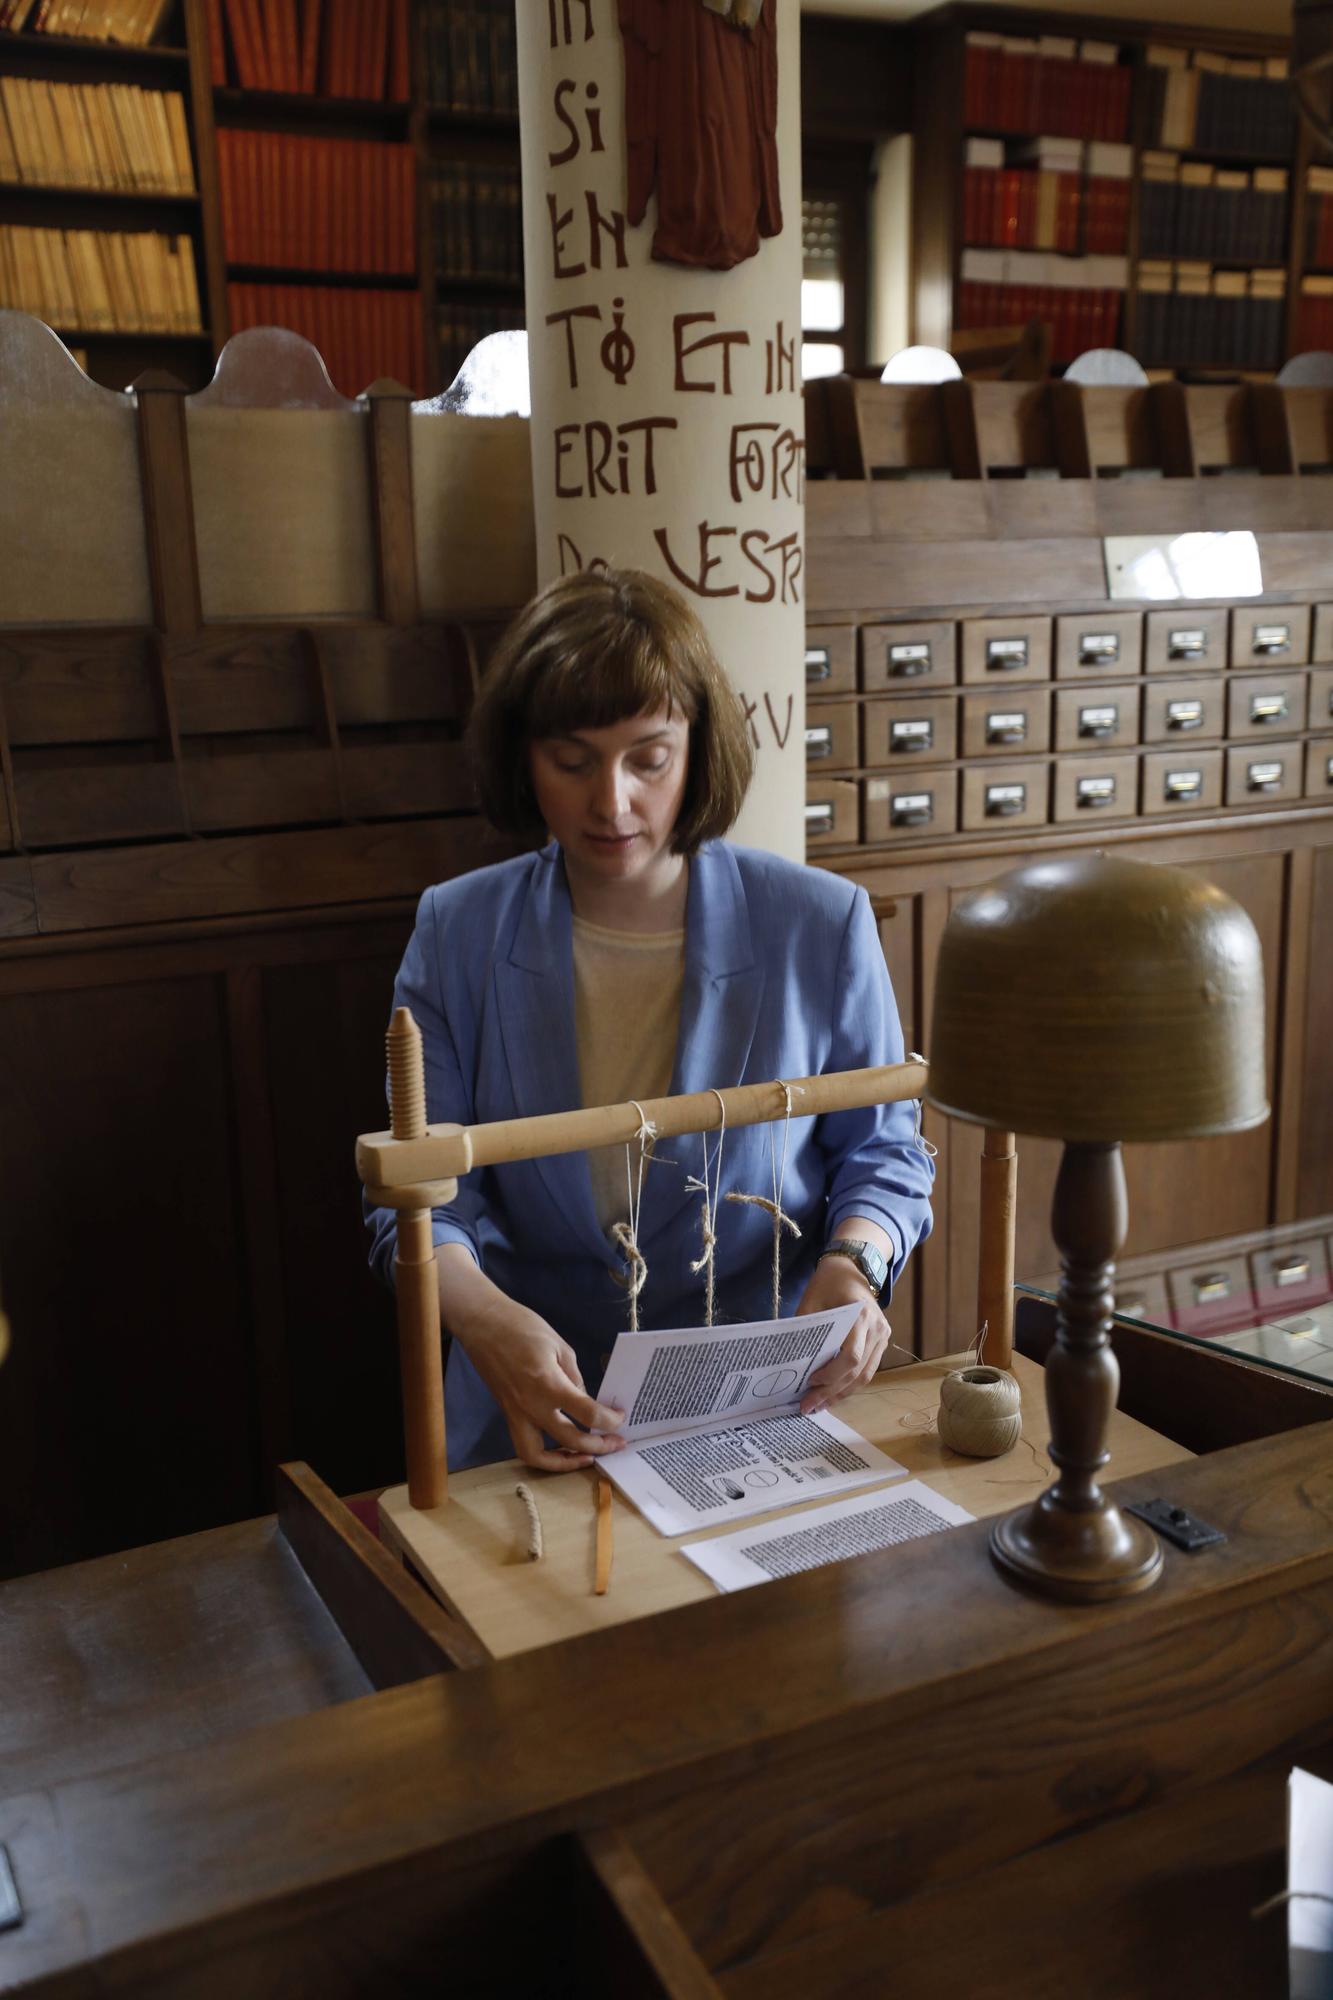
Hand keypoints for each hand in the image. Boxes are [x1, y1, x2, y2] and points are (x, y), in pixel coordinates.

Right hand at [455, 1298, 625, 1472]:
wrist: (482, 1324)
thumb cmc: (522, 1327)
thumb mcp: (559, 1346)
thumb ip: (574, 1377)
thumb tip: (584, 1400)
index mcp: (549, 1384)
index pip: (587, 1413)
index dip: (610, 1419)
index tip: (620, 1416)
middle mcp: (532, 1406)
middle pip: (570, 1439)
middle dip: (599, 1446)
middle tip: (617, 1442)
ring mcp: (516, 1414)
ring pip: (539, 1456)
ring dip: (565, 1463)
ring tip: (586, 1458)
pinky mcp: (507, 1414)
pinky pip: (524, 1445)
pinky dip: (543, 1456)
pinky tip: (559, 1450)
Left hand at [795, 1255, 889, 1414]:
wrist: (851, 1268)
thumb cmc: (828, 1283)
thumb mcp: (810, 1302)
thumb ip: (804, 1331)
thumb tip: (791, 1364)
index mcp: (861, 1315)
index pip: (851, 1355)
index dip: (831, 1374)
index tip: (809, 1381)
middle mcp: (878, 1328)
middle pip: (858, 1371)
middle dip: (831, 1391)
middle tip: (808, 1406)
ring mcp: (883, 1335)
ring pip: (865, 1375)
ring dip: (841, 1393)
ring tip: (818, 1406)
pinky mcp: (882, 1341)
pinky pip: (868, 1369)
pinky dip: (850, 1384)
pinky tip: (832, 1393)